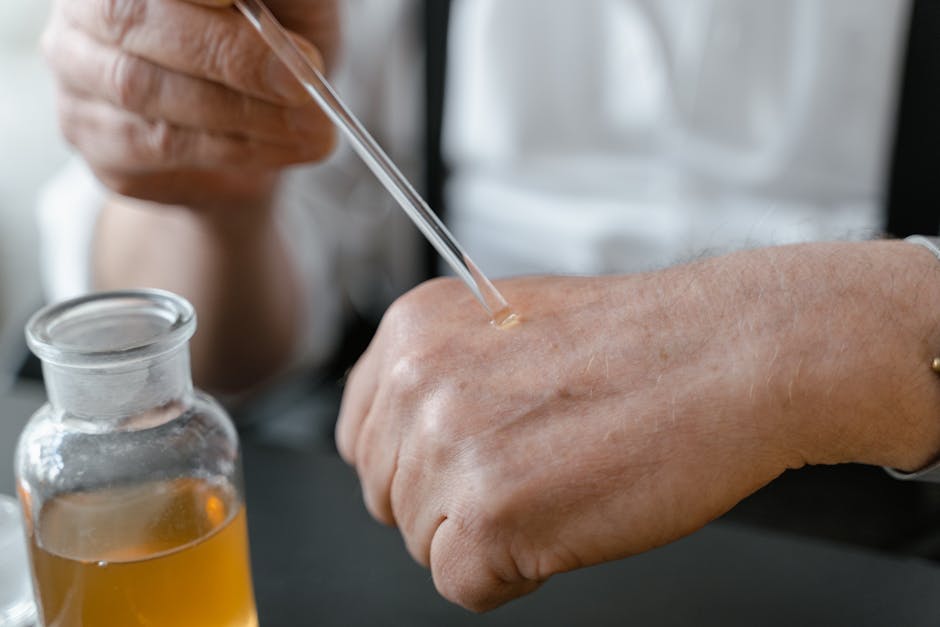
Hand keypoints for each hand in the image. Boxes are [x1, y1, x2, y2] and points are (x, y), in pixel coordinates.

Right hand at [43, 0, 338, 210]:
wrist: (270, 124)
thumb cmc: (278, 42)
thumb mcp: (292, 4)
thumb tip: (254, 2)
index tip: (238, 0)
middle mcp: (85, 14)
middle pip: (131, 18)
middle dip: (228, 53)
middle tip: (301, 82)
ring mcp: (78, 81)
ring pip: (146, 90)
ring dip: (242, 112)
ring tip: (312, 126)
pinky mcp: (99, 147)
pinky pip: (159, 148)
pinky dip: (234, 150)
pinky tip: (283, 148)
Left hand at [336, 241, 939, 610]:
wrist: (729, 354)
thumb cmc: (641, 344)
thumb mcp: (506, 328)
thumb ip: (442, 379)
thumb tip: (404, 445)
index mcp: (413, 329)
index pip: (361, 436)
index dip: (415, 464)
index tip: (464, 461)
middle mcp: (416, 381)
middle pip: (387, 495)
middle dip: (451, 501)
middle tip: (530, 470)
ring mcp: (449, 447)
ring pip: (424, 543)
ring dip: (488, 535)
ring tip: (560, 486)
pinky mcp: (494, 513)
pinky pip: (464, 584)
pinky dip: (515, 572)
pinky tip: (568, 521)